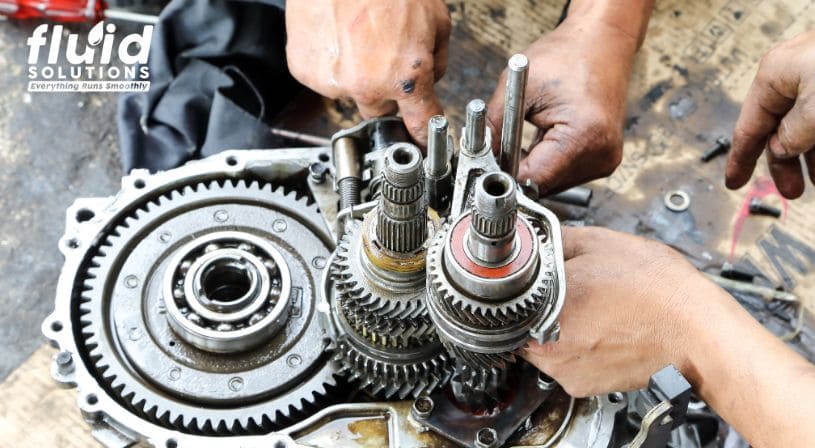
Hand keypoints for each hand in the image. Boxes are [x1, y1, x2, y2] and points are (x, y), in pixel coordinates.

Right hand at [285, 0, 449, 144]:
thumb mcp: (436, 19)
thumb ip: (437, 60)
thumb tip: (432, 80)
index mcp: (406, 77)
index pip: (419, 125)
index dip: (422, 135)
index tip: (421, 144)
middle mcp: (369, 86)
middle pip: (380, 110)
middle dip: (385, 90)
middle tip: (382, 55)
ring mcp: (334, 83)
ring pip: (350, 94)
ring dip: (355, 75)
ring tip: (356, 38)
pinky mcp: (306, 72)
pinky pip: (324, 81)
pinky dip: (330, 65)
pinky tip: (336, 39)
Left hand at [486, 16, 637, 194]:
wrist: (602, 42)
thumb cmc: (565, 56)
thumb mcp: (517, 86)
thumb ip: (492, 127)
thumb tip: (477, 158)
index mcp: (583, 136)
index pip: (532, 179)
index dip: (504, 174)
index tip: (486, 165)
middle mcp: (601, 155)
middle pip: (542, 186)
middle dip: (516, 171)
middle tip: (499, 149)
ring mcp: (606, 160)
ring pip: (552, 183)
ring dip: (532, 167)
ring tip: (522, 138)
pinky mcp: (604, 159)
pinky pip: (565, 174)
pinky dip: (547, 162)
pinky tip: (539, 141)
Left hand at [522, 226, 722, 396]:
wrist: (699, 335)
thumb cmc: (660, 292)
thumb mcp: (602, 242)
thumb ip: (558, 240)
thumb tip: (539, 238)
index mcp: (545, 306)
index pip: (507, 294)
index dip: (520, 282)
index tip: (530, 277)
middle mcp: (547, 345)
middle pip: (519, 319)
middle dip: (538, 304)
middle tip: (568, 291)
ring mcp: (562, 370)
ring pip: (539, 342)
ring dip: (555, 326)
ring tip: (591, 311)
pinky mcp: (579, 387)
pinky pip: (562, 362)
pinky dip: (574, 347)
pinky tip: (600, 330)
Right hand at [727, 30, 814, 198]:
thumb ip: (791, 136)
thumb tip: (782, 147)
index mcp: (776, 76)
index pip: (749, 127)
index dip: (741, 159)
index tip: (734, 182)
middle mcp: (796, 76)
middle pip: (780, 129)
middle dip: (786, 163)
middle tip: (791, 191)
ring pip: (809, 127)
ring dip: (814, 157)